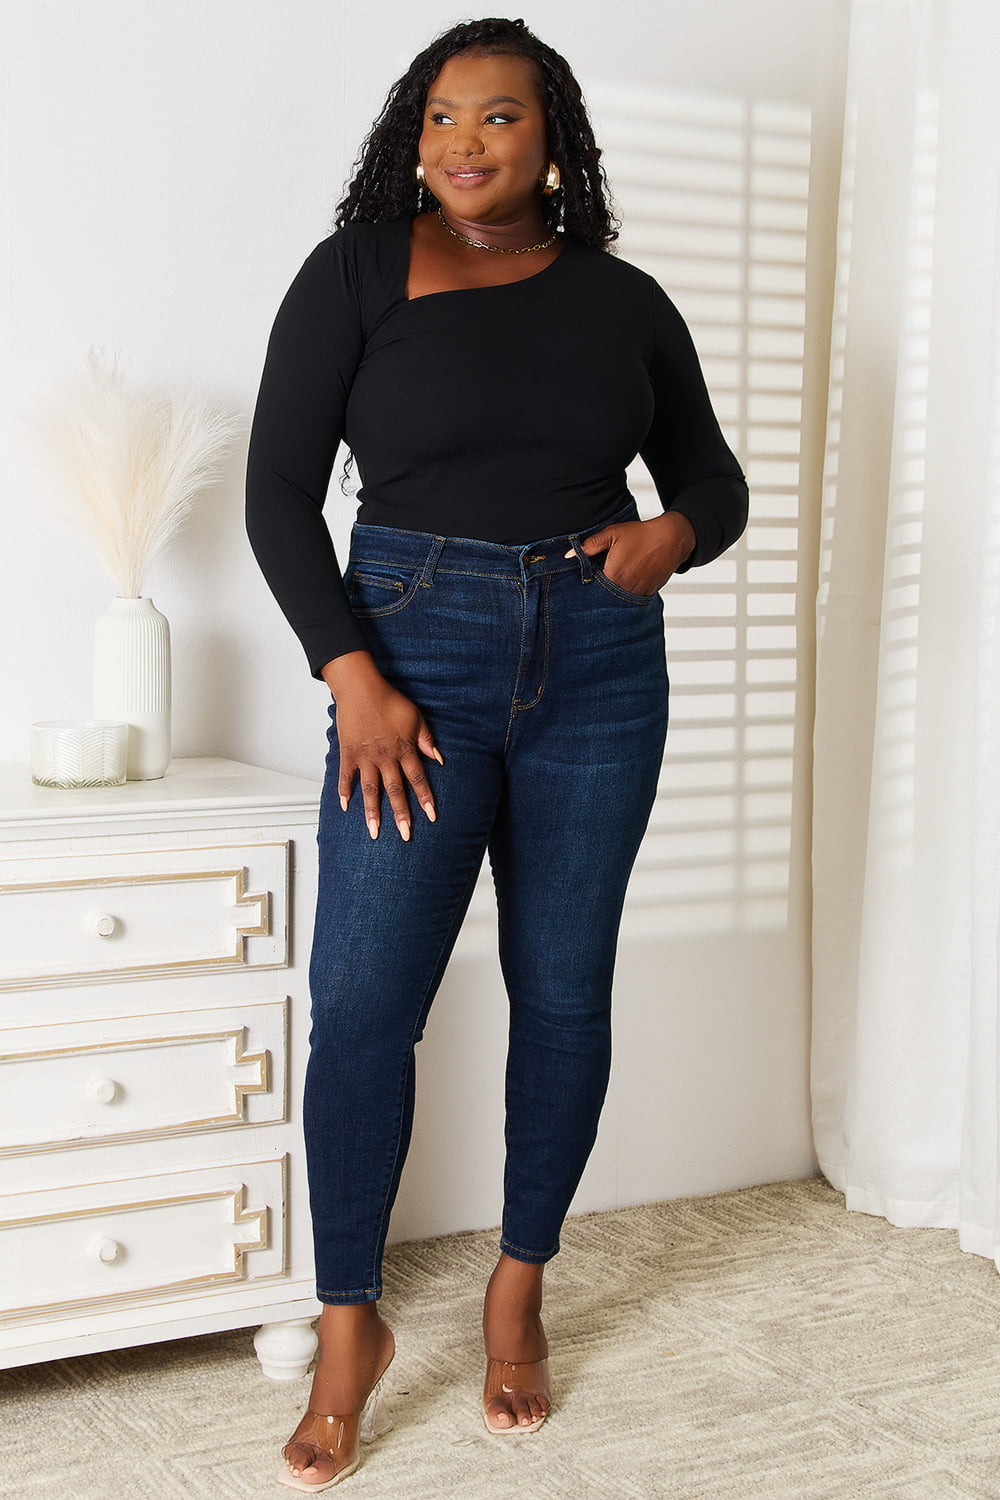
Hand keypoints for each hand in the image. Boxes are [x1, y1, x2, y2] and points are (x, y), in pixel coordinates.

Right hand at [321, 651, 441, 840]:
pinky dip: (344, 791)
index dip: (425, 798)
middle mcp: (385, 757)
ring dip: (373, 812)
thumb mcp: (416, 717)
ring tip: (374, 832)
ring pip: (371, 790)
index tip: (431, 816)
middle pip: (395, 790)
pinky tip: (345, 806)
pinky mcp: (348, 753)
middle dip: (401, 814)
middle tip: (405, 834)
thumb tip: (439, 759)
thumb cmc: (389, 699)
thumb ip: (426, 740)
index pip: (418, 779)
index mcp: (404, 749)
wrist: (361, 688)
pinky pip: (346, 776)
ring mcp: (365, 757)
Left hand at [566, 511, 696, 594]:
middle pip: (603, 598)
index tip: (581, 584)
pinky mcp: (647, 595)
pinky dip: (625, 595)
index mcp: (613, 575)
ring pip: (617, 601)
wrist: (671, 539)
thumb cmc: (642, 535)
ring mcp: (637, 594)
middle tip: (594, 587)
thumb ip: (590, 545)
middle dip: (597, 594)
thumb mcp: (613, 533)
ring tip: (612, 584)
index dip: (586, 586)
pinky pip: (630, 600)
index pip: (591, 589)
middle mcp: (625, 588)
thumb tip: (569, 554)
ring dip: (611, 595)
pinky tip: (624, 584)